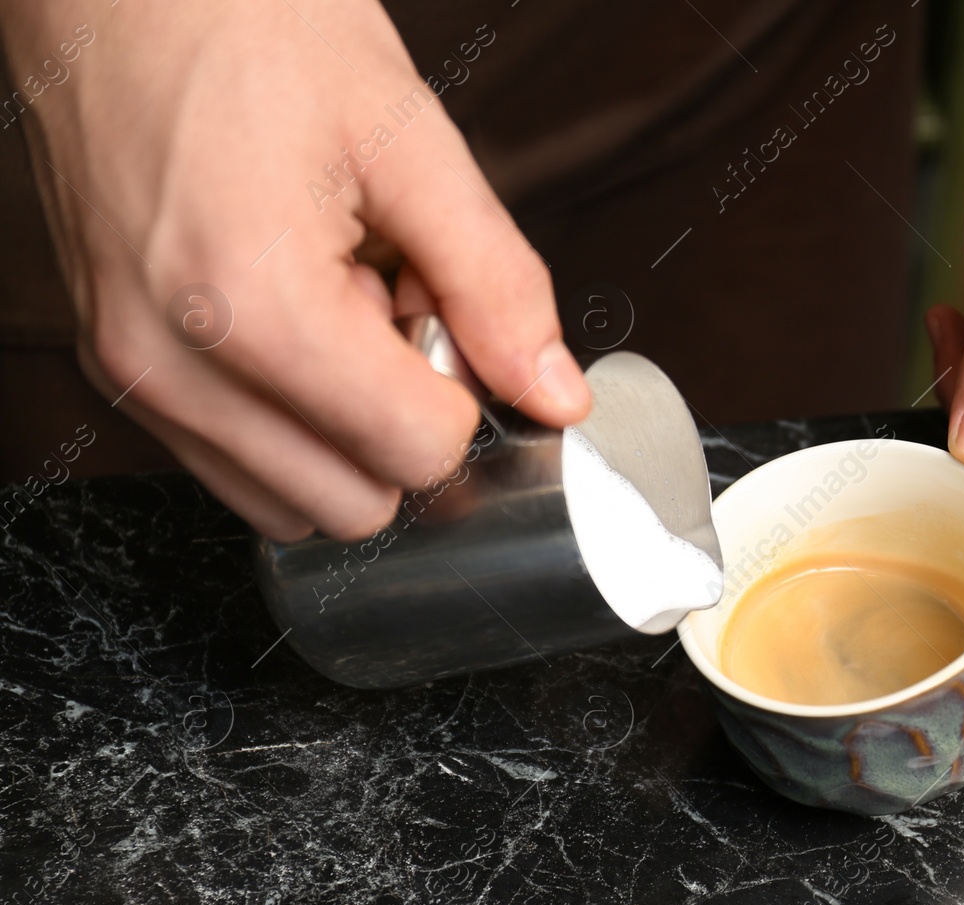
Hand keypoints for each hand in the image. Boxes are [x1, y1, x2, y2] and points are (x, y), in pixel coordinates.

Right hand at [1, 0, 589, 540]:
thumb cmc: (248, 23)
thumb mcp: (409, 140)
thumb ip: (497, 283)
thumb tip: (555, 395)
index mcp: (252, 309)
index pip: (417, 453)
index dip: (464, 394)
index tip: (444, 313)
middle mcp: (173, 365)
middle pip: (356, 504)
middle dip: (402, 423)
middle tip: (393, 308)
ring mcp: (133, 374)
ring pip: (292, 504)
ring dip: (342, 432)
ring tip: (336, 305)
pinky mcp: (116, 367)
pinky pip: (234, 463)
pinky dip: (286, 421)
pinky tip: (290, 318)